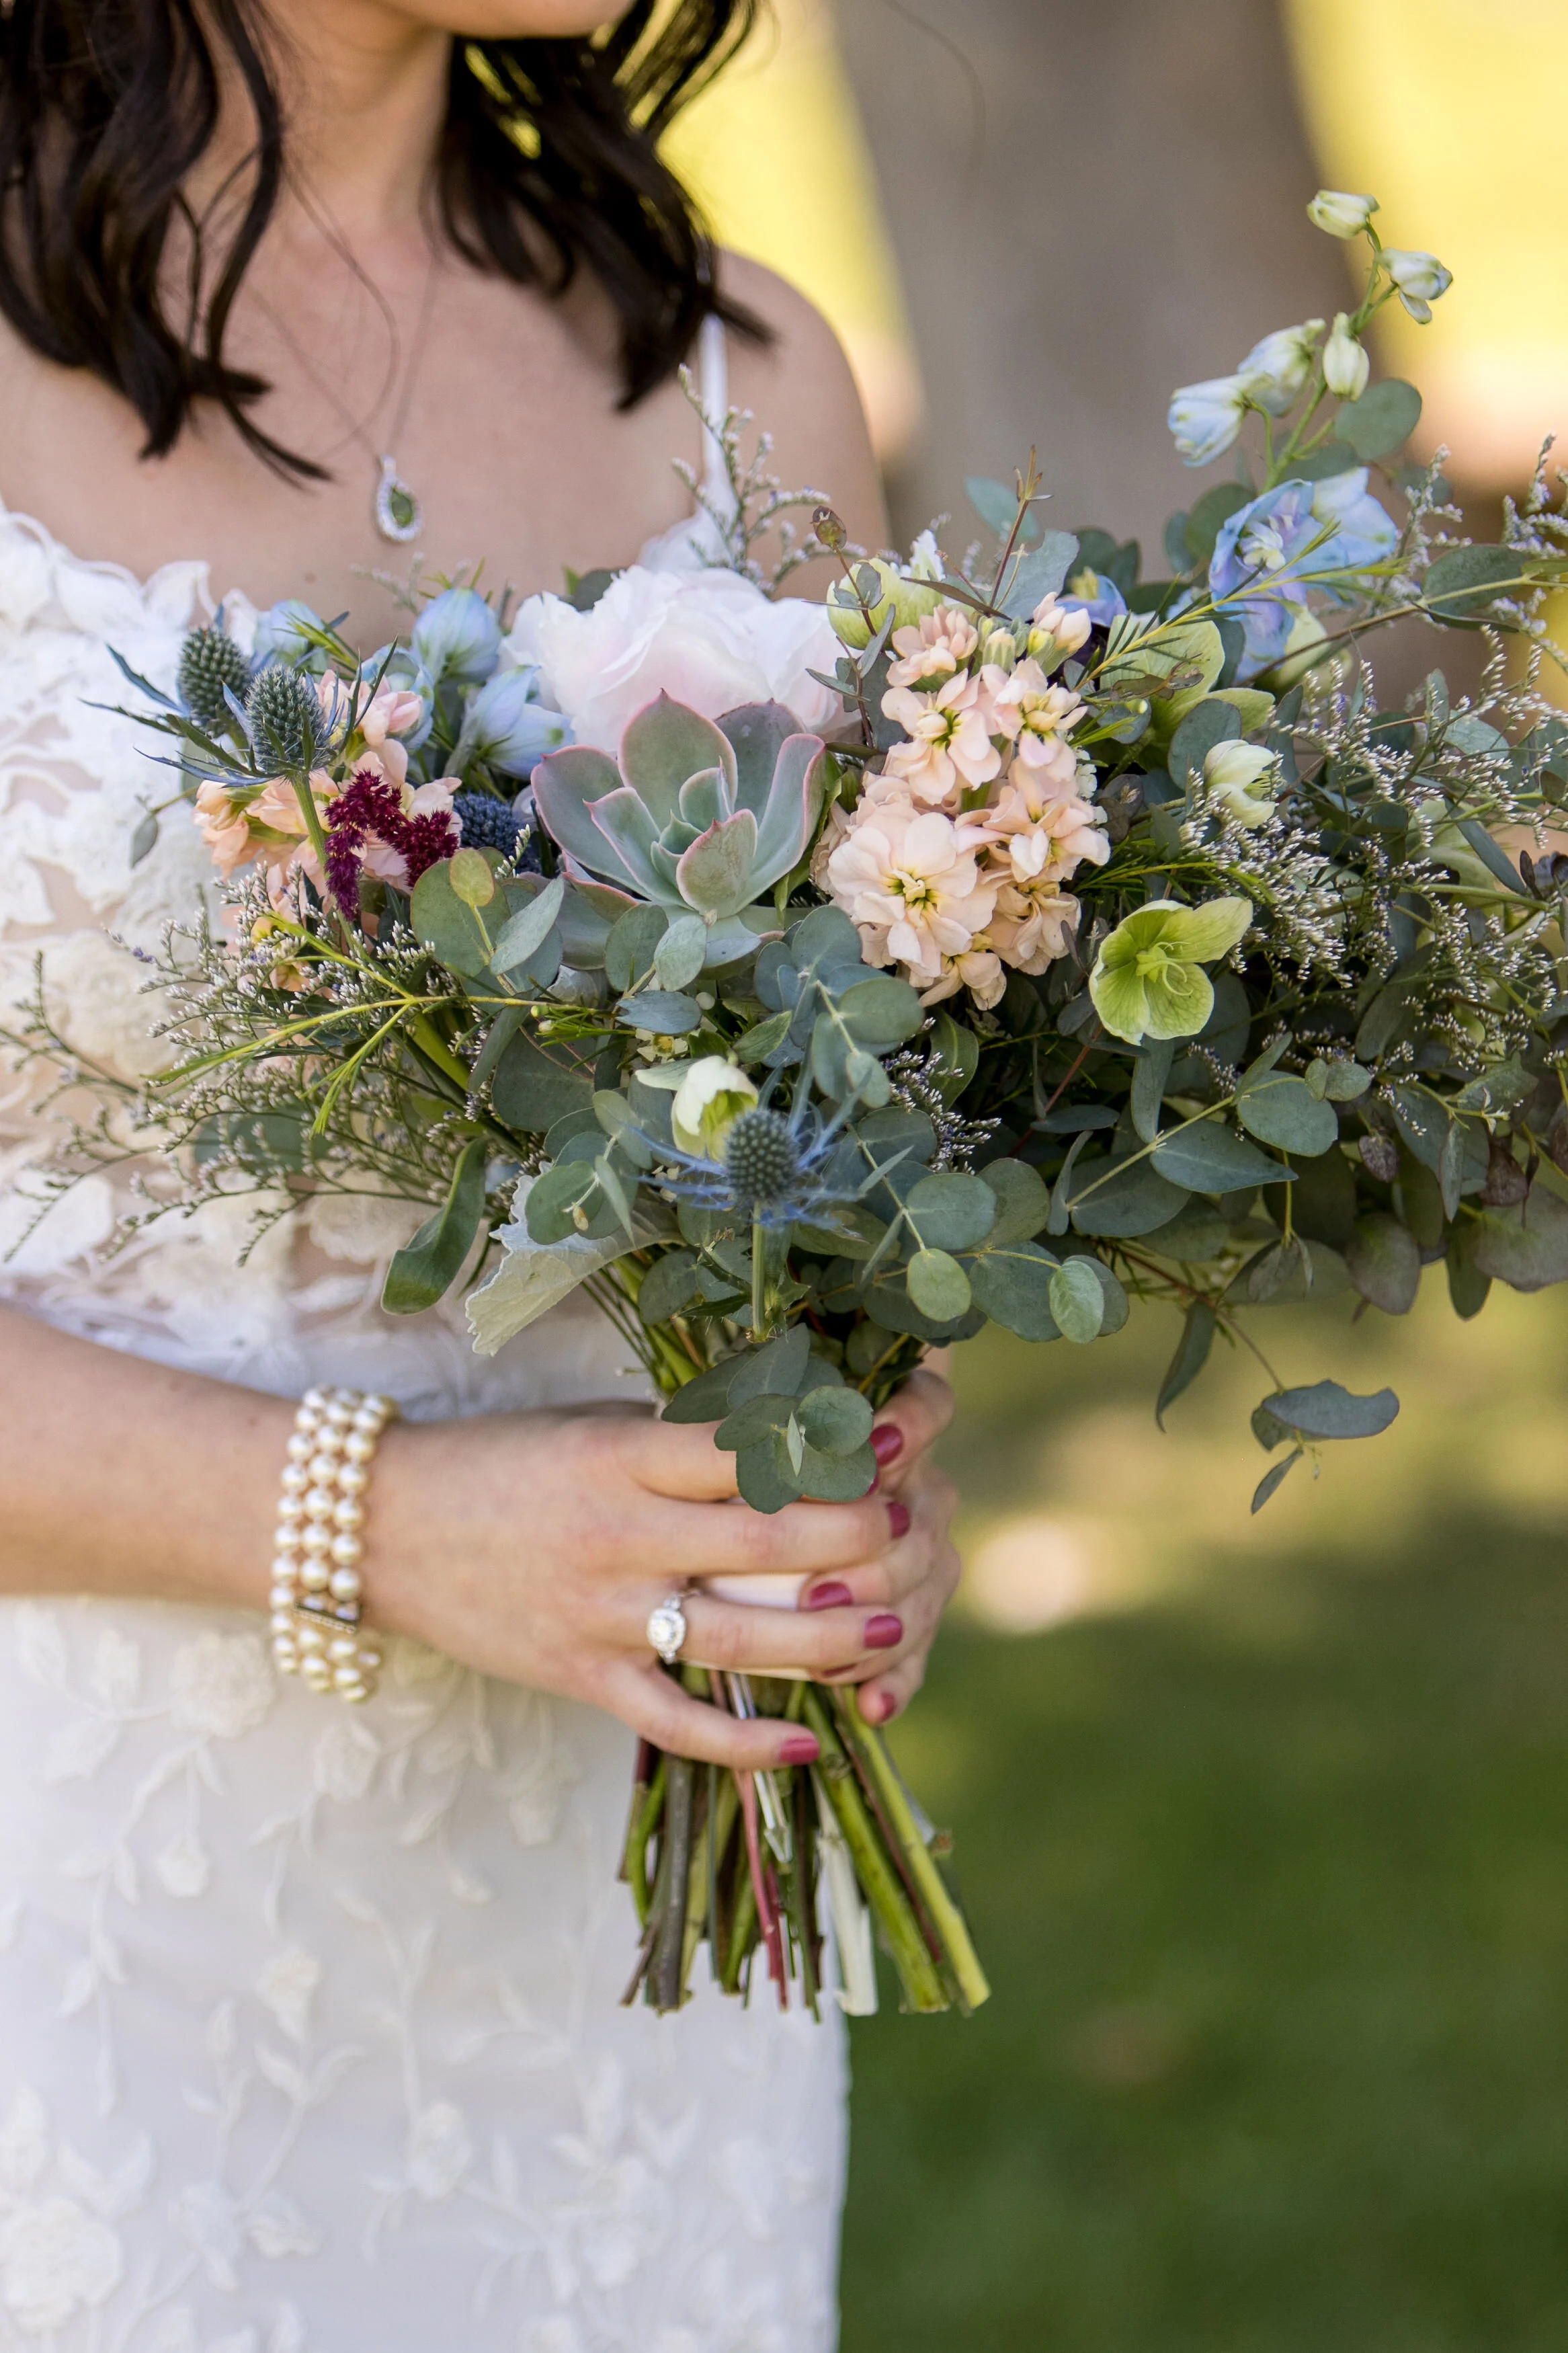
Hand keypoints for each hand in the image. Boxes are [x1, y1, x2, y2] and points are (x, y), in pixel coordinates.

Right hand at [369, 1368, 957, 1770]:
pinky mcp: (582, 1679)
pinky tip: (806, 1740)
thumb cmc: (507, 1464)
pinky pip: (674, 1723)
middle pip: (763, 1544)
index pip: (750, 1455)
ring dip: (827, 1641)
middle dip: (854, 1543)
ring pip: (736, 1640)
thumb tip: (800, 1442)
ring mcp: (600, 1615)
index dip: (832, 1458)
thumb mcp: (597, 1428)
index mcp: (623, 1455)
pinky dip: (743, 1743)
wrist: (383, 1527)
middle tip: (913, 1536)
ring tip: (894, 1628)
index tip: (890, 1458)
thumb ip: (686, 1443)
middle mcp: (617, 1534)